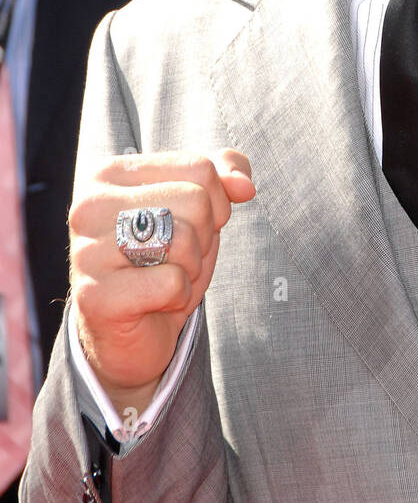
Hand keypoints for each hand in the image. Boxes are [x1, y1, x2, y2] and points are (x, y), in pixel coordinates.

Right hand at [70, 150, 254, 417]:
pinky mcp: (95, 297)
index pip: (199, 167)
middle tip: (176, 258)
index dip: (217, 202)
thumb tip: (244, 185)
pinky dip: (179, 296)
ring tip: (164, 278)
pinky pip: (173, 283)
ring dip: (192, 266)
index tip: (192, 224)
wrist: (130, 335)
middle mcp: (90, 205)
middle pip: (195, 200)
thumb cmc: (163, 263)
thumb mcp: (199, 211)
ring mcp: (87, 251)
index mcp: (110, 174)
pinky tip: (155, 302)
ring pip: (184, 239)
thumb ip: (222, 178)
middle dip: (204, 235)